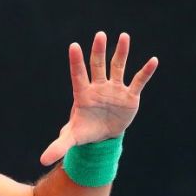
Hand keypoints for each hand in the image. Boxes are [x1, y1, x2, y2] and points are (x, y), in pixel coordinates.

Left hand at [40, 32, 158, 165]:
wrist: (104, 135)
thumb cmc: (85, 131)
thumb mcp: (72, 138)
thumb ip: (58, 146)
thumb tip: (43, 160)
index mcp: (83, 94)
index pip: (78, 75)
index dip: (76, 62)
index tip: (73, 46)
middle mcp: (98, 87)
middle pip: (98, 65)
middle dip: (99, 51)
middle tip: (99, 35)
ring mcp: (114, 89)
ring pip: (118, 67)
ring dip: (121, 52)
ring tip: (124, 36)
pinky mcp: (129, 96)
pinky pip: (138, 81)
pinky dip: (145, 72)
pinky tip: (153, 61)